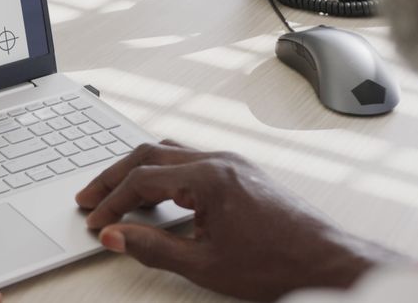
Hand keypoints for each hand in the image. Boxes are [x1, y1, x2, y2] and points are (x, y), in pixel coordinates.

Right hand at [75, 140, 401, 301]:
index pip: (142, 180)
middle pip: (151, 154)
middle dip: (115, 176)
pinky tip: (157, 193)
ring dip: (139, 170)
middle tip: (90, 198)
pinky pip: (191, 161)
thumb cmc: (277, 263)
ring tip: (115, 192)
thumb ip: (153, 249)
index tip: (95, 221)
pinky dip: (164, 173)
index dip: (112, 202)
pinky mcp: (242, 173)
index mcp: (209, 177)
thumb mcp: (205, 265)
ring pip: (171, 152)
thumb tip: (114, 236)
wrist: (328, 261)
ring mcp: (233, 163)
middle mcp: (220, 160)